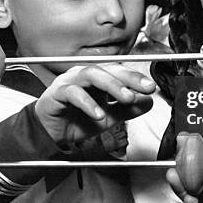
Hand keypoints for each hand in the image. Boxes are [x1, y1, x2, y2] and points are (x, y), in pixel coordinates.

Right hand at [34, 64, 154, 143]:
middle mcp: (83, 75)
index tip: (151, 87)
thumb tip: (148, 102)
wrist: (50, 134)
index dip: (135, 78)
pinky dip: (87, 103)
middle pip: (108, 69)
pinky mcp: (56, 93)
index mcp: (97, 78)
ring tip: (127, 98)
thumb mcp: (108, 118)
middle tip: (144, 88)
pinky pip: (72, 93)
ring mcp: (69, 81)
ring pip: (91, 74)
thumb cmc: (76, 120)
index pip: (119, 72)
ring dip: (111, 85)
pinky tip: (98, 114)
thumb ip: (126, 110)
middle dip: (128, 78)